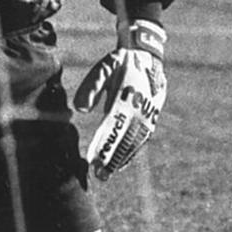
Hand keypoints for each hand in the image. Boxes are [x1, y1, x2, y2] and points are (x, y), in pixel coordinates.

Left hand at [72, 20, 167, 180]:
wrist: (146, 55)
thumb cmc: (119, 62)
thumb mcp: (103, 68)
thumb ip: (91, 87)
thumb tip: (80, 109)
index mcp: (126, 100)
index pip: (113, 128)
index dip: (104, 145)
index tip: (93, 160)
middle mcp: (139, 111)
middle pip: (124, 140)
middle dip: (111, 159)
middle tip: (98, 175)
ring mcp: (148, 116)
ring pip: (134, 143)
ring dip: (121, 159)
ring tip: (106, 174)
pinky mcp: (151, 118)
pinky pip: (142, 140)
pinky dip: (132, 153)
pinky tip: (122, 164)